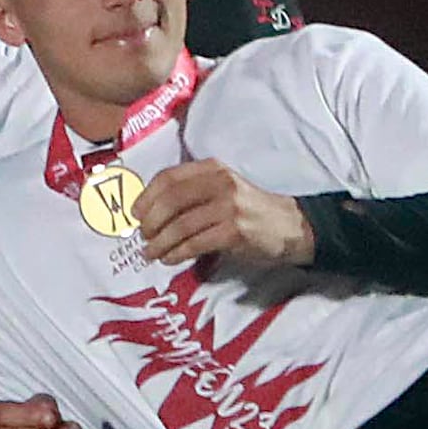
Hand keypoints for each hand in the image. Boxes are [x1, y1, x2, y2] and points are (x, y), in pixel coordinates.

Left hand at [130, 156, 316, 269]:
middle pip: (170, 200)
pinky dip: (177, 253)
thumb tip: (149, 211)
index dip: (146, 196)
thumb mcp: (223, 189)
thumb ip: (193, 192)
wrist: (293, 227)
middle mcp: (220, 183)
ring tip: (150, 253)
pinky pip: (195, 243)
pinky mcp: (235, 231)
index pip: (169, 177)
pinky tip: (170, 259)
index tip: (134, 212)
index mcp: (213, 169)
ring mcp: (229, 207)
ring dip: (160, 242)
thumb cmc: (250, 210)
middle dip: (150, 221)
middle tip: (143, 236)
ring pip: (180, 225)